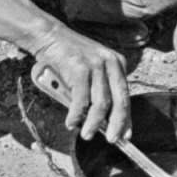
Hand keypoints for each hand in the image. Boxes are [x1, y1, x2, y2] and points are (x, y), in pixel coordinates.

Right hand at [30, 24, 130, 141]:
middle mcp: (111, 63)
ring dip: (94, 123)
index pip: (126, 96)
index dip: (127, 118)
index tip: (126, 134)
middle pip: (120, 101)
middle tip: (112, 140)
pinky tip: (71, 122)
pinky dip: (76, 115)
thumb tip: (103, 119)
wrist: (49, 36)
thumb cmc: (68, 57)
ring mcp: (96, 65)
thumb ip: (99, 89)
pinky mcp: (81, 69)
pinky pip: (81, 100)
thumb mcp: (91, 69)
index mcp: (117, 63)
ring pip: (101, 103)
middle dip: (116, 124)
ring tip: (86, 135)